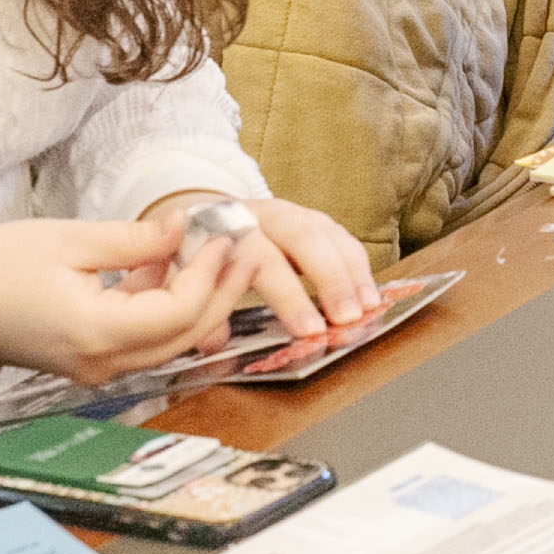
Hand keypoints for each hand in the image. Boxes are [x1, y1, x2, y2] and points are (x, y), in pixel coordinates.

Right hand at [0, 216, 234, 384]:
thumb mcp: (70, 240)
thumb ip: (135, 240)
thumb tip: (185, 228)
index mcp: (97, 333)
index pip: (179, 312)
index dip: (210, 275)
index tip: (224, 238)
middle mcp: (102, 363)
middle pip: (185, 336)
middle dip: (221, 293)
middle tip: (243, 252)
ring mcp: (96, 369)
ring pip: (169, 343)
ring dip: (197, 302)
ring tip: (216, 257)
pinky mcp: (90, 363)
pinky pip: (144, 342)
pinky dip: (165, 311)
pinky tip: (166, 272)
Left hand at [136, 189, 379, 340]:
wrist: (201, 220)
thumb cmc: (193, 257)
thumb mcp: (184, 279)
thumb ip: (198, 307)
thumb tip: (213, 340)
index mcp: (227, 227)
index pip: (263, 258)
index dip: (289, 296)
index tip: (308, 330)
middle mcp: (264, 214)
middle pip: (304, 238)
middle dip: (331, 279)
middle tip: (348, 318)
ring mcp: (293, 213)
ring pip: (328, 234)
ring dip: (353, 272)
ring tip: (369, 307)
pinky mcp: (314, 221)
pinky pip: (341, 238)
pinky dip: (359, 265)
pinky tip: (368, 292)